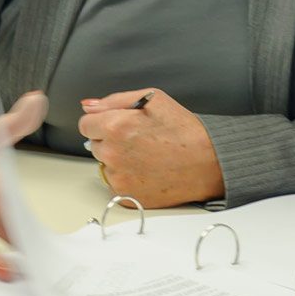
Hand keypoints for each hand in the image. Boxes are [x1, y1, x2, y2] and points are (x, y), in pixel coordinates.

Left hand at [78, 88, 224, 206]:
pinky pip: (115, 184)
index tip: (118, 126)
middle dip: (110, 141)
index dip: (102, 122)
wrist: (209, 163)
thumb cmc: (184, 130)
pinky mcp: (126, 195)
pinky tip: (147, 171)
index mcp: (115, 126)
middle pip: (94, 145)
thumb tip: (88, 105)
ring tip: (146, 156)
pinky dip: (127, 179)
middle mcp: (112, 153)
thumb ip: (114, 100)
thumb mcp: (153, 99)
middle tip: (139, 141)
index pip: (85, 124)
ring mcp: (118, 177)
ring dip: (117, 161)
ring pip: (104, 165)